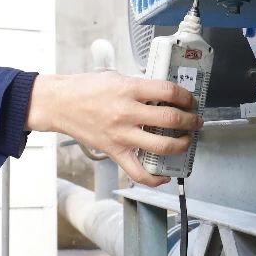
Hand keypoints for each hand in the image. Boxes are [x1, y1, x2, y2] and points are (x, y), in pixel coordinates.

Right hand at [26, 73, 200, 186]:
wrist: (59, 104)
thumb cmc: (85, 89)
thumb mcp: (115, 78)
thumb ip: (139, 87)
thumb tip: (162, 94)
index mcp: (129, 89)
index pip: (168, 92)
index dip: (186, 97)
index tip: (191, 100)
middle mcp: (127, 112)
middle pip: (171, 118)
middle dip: (191, 120)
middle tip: (195, 120)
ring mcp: (121, 134)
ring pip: (162, 145)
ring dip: (182, 144)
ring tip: (186, 140)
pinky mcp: (114, 151)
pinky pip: (138, 172)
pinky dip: (155, 178)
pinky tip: (165, 175)